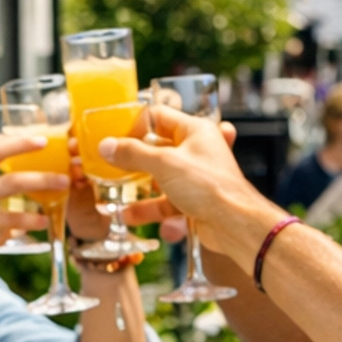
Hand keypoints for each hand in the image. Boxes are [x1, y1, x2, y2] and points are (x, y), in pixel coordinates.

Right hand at [0, 136, 66, 298]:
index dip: (18, 143)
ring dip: (35, 216)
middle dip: (41, 179)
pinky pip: (3, 237)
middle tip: (63, 179)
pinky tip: (26, 233)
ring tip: (47, 215)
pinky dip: (16, 234)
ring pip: (12, 216)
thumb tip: (6, 172)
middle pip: (9, 182)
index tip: (41, 141)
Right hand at [99, 104, 265, 250]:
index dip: (135, 126)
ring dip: (138, 189)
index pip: (158, 116)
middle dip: (133, 161)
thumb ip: (133, 154)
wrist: (234, 224)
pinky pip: (166, 202)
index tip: (115, 140)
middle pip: (156, 149)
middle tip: (110, 165)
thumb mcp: (164, 164)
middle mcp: (196, 150)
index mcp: (194, 130)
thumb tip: (107, 146)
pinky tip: (129, 216)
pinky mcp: (194, 201)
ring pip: (160, 179)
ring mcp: (195, 177)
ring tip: (114, 194)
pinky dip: (149, 209)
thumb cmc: (208, 186)